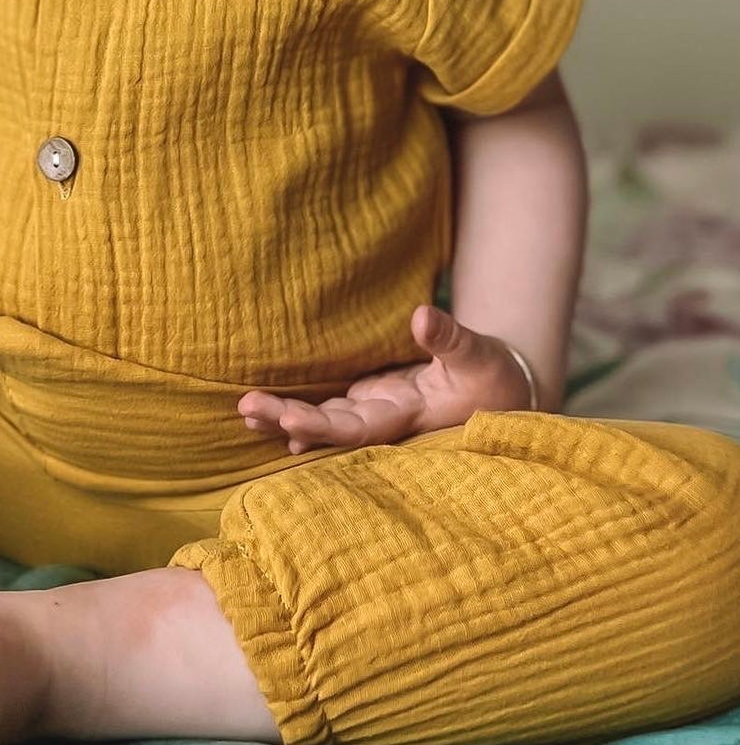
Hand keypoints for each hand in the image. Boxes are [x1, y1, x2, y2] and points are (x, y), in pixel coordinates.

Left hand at [237, 304, 533, 453]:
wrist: (500, 390)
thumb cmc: (493, 376)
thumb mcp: (477, 354)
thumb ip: (449, 338)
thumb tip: (420, 316)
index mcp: (407, 416)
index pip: (356, 428)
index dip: (322, 426)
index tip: (288, 420)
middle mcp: (383, 420)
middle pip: (328, 428)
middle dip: (287, 420)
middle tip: (245, 407)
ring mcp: (375, 410)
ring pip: (324, 419)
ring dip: (285, 417)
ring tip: (245, 411)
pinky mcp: (372, 397)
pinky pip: (330, 407)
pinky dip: (301, 408)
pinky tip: (271, 413)